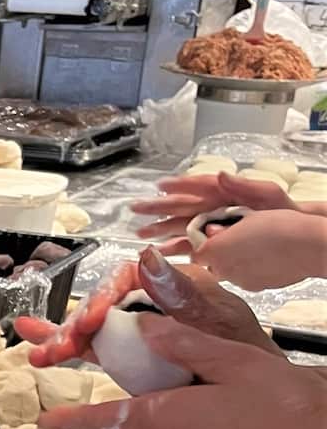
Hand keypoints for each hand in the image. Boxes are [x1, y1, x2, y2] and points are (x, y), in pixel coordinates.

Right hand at [16, 248, 278, 363]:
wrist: (258, 388)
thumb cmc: (244, 349)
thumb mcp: (216, 319)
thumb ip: (180, 293)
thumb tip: (146, 258)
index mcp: (172, 285)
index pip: (125, 280)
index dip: (103, 299)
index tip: (92, 321)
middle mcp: (150, 302)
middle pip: (102, 306)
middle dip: (74, 326)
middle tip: (56, 348)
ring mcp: (139, 328)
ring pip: (92, 329)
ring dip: (62, 340)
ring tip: (36, 353)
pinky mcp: (131, 352)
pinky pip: (95, 347)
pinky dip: (68, 350)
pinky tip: (41, 351)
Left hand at [36, 318, 326, 428]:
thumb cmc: (285, 411)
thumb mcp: (233, 360)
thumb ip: (184, 343)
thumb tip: (143, 327)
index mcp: (166, 420)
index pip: (101, 419)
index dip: (69, 418)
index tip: (43, 419)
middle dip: (82, 423)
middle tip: (57, 414)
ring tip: (95, 415)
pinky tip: (152, 417)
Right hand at [133, 172, 318, 247]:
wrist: (292, 232)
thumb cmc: (282, 210)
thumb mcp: (268, 194)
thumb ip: (244, 184)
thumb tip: (220, 175)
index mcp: (223, 192)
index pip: (197, 186)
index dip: (178, 185)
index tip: (160, 185)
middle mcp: (212, 208)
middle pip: (181, 207)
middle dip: (158, 208)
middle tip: (136, 208)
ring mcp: (211, 226)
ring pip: (180, 227)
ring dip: (161, 231)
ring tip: (141, 235)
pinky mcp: (213, 242)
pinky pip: (190, 246)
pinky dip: (175, 250)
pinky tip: (161, 253)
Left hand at [190, 210, 326, 290]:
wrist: (306, 246)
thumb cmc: (278, 226)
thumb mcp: (244, 217)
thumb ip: (221, 227)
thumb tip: (211, 231)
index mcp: (213, 249)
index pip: (196, 251)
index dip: (205, 242)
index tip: (215, 234)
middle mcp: (221, 269)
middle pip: (210, 263)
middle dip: (219, 253)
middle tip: (236, 239)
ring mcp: (236, 281)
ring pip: (228, 271)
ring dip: (234, 261)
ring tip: (254, 247)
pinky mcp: (252, 288)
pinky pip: (244, 278)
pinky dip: (249, 270)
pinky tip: (264, 258)